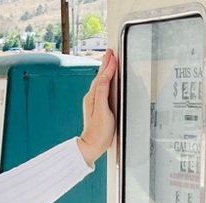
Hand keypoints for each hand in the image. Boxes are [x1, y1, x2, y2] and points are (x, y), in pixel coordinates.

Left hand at [76, 48, 117, 166]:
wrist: (93, 145)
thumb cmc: (99, 131)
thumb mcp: (102, 110)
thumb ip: (102, 92)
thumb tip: (104, 77)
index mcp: (93, 96)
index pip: (102, 76)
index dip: (109, 65)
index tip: (113, 55)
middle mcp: (92, 97)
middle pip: (100, 76)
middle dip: (106, 64)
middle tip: (110, 52)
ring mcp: (94, 102)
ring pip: (101, 81)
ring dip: (106, 70)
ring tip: (109, 61)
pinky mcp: (98, 107)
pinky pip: (102, 88)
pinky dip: (106, 80)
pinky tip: (107, 80)